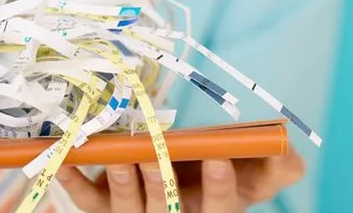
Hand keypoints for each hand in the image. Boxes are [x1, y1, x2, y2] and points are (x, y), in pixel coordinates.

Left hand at [55, 146, 304, 212]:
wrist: (189, 182)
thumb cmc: (226, 176)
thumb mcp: (258, 174)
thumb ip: (278, 164)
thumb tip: (288, 146)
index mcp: (214, 212)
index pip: (220, 208)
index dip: (219, 186)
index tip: (218, 157)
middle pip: (165, 209)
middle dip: (161, 182)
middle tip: (158, 153)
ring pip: (128, 208)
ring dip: (122, 181)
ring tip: (119, 155)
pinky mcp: (109, 208)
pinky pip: (89, 202)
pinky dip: (75, 183)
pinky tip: (64, 163)